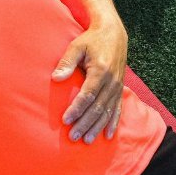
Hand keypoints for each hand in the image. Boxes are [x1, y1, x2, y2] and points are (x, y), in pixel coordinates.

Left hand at [53, 22, 128, 143]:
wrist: (114, 33)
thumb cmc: (91, 40)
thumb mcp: (77, 46)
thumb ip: (67, 62)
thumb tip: (55, 78)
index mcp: (100, 71)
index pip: (87, 95)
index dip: (76, 109)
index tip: (65, 120)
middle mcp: (111, 81)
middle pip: (97, 107)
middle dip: (85, 123)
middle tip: (73, 137)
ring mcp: (117, 86)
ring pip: (107, 111)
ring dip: (97, 127)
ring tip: (87, 140)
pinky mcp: (120, 89)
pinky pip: (118, 109)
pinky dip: (113, 123)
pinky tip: (108, 135)